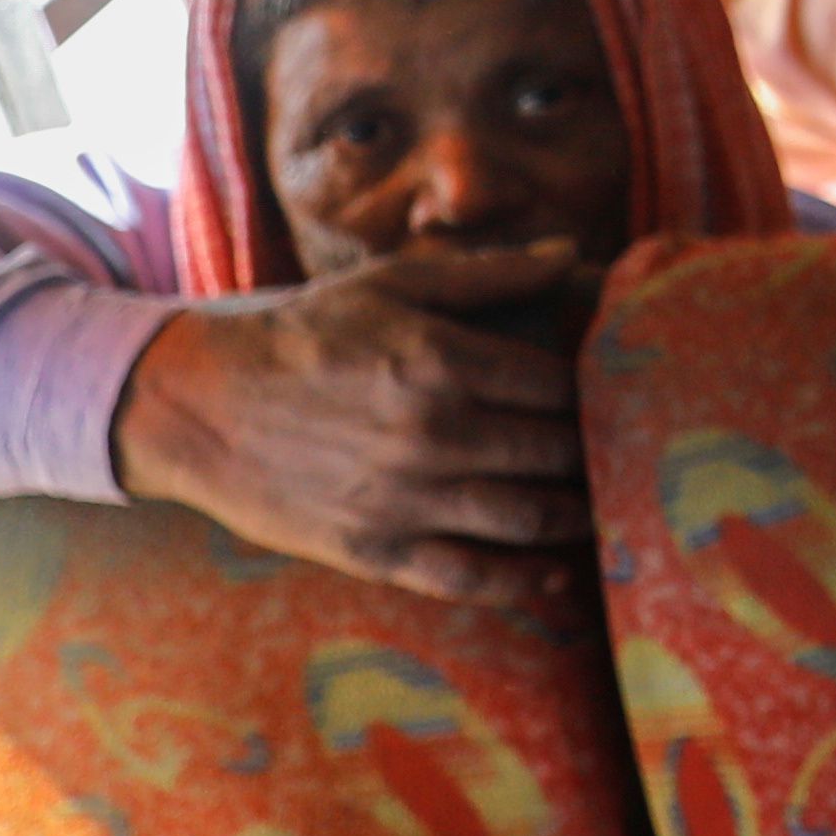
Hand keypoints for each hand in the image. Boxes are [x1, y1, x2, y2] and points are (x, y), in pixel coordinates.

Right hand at [111, 258, 592, 606]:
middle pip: (559, 453)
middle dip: (605, 454)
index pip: (563, 385)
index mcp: (443, 360)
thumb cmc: (304, 333)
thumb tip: (576, 254)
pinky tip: (558, 574)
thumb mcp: (393, 285)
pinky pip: (470, 577)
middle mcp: (432, 433)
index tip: (632, 397)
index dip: (606, 393)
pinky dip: (525, 581)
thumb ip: (492, 273)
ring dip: (580, 517)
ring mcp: (404, 498)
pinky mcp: (375, 549)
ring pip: (529, 518)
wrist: (198, 402)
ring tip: (611, 509)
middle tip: (637, 456)